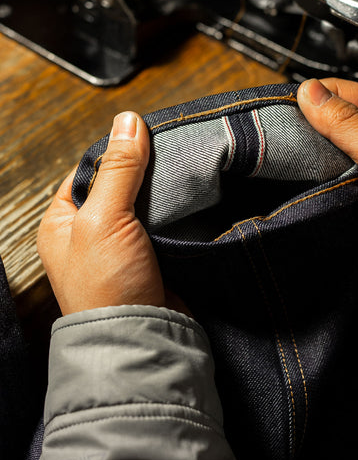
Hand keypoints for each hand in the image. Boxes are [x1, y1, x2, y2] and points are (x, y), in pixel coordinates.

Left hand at [38, 111, 188, 315]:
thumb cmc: (106, 287)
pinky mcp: (153, 257)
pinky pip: (165, 223)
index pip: (89, 169)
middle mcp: (90, 233)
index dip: (117, 151)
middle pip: (120, 184)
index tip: (145, 136)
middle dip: (145, 170)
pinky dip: (177, 212)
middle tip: (171, 152)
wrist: (142, 339)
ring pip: (146, 203)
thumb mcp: (104, 218)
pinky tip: (191, 201)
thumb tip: (128, 120)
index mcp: (63, 221)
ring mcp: (123, 247)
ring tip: (185, 172)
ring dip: (164, 192)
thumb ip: (118, 169)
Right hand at [297, 78, 357, 311]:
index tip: (278, 116)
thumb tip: (309, 92)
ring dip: (291, 166)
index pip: (333, 92)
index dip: (304, 101)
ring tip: (274, 172)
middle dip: (293, 135)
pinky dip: (292, 189)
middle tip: (271, 148)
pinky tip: (282, 192)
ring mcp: (347, 171)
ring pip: (304, 156)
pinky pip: (303, 186)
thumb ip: (351, 124)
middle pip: (314, 123)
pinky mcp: (333, 197)